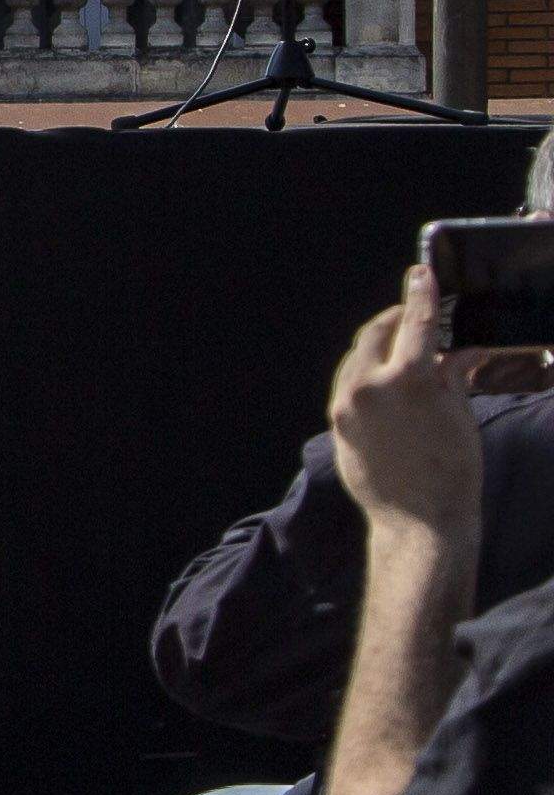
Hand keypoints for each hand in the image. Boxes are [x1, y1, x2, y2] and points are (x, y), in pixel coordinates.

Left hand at [335, 275, 484, 542]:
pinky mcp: (335, 424)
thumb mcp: (460, 414)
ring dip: (378, 345)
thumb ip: (453, 374)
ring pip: (356, 357)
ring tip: (403, 345)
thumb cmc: (452, 470)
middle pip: (376, 333)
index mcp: (407, 379)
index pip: (415, 321)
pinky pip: (348, 384)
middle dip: (395, 318)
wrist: (419, 520)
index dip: (420, 294)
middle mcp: (367, 387)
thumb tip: (460, 351)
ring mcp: (346, 406)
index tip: (420, 274)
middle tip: (414, 310)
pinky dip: (366, 372)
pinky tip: (385, 376)